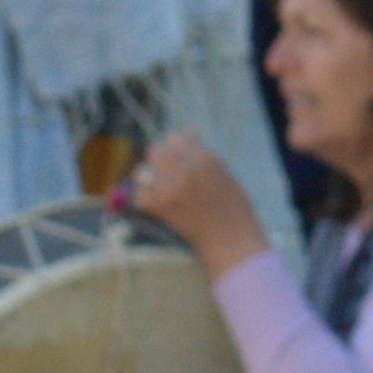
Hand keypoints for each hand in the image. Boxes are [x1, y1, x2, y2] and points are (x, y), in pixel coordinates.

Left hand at [126, 132, 257, 269]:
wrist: (231, 241)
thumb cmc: (233, 209)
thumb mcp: (225, 174)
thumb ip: (204, 153)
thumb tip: (189, 131)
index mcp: (204, 157)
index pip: (174, 138)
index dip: (173, 149)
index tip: (175, 161)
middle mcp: (185, 168)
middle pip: (154, 151)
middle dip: (157, 163)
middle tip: (163, 177)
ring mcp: (170, 187)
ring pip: (141, 172)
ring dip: (147, 181)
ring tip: (158, 192)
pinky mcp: (160, 207)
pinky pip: (138, 197)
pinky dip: (145, 202)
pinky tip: (158, 209)